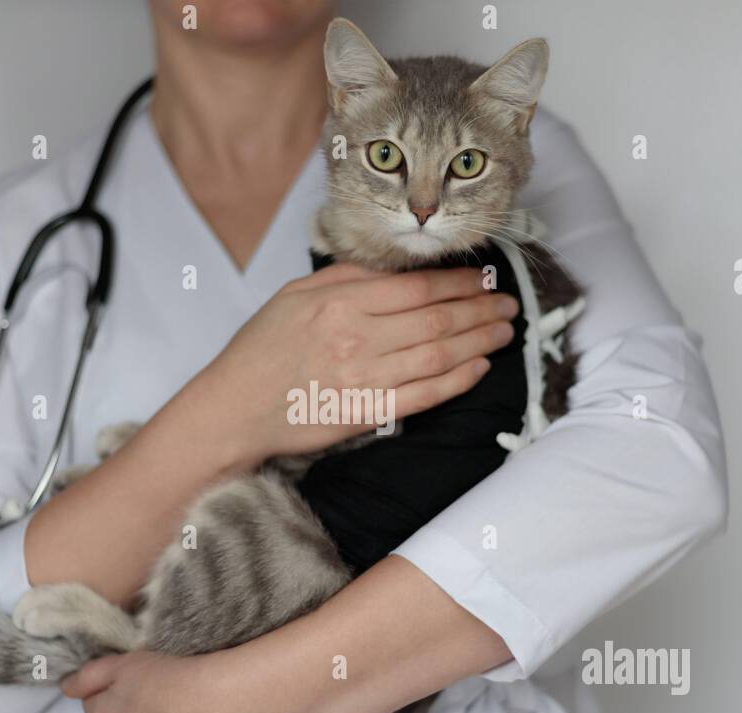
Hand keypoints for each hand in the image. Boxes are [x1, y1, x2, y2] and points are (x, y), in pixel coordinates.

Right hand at [190, 263, 516, 461]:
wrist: (233, 409)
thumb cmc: (261, 350)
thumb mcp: (295, 296)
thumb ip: (346, 277)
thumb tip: (395, 269)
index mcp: (340, 301)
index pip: (417, 288)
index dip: (459, 283)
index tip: (483, 279)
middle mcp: (357, 337)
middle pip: (438, 318)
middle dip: (481, 309)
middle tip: (508, 303)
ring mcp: (365, 377)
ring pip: (439, 354)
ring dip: (480, 341)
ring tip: (504, 331)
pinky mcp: (367, 414)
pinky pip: (425, 395)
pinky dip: (458, 381)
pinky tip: (479, 368)